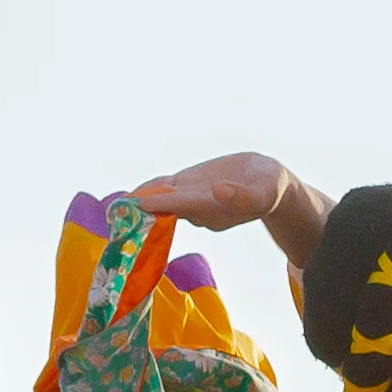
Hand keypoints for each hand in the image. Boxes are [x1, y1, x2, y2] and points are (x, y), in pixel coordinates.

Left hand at [133, 151, 326, 264]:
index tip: (146, 204)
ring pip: (165, 199)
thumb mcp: (267, 189)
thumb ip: (245, 194)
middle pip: (172, 207)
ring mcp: (192, 199)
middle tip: (124, 210)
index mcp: (220, 210)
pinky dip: (150, 189)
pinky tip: (133, 194)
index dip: (169, 204)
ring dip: (144, 201)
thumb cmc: (270, 187)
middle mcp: (202, 209)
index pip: (191, 206)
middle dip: (149, 207)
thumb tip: (219, 190)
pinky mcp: (188, 187)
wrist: (266, 181)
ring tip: (121, 204)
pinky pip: (166, 189)